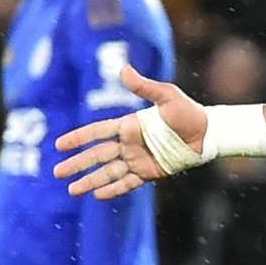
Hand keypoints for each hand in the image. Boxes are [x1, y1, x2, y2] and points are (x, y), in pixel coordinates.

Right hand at [53, 65, 207, 197]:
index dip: (78, 138)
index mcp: (129, 126)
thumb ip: (144, 86)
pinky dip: (114, 189)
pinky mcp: (150, 173)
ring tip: (72, 190)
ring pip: (108, 172)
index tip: (59, 145)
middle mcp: (130, 144)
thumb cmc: (189, 112)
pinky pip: (128, 183)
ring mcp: (138, 160)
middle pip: (97, 156)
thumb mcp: (167, 96)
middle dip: (77, 164)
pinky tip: (98, 195)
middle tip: (56, 172)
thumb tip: (122, 69)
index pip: (97, 133)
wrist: (209, 134)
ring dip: (90, 181)